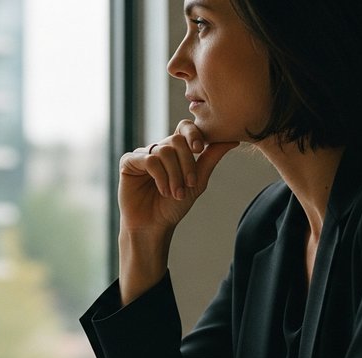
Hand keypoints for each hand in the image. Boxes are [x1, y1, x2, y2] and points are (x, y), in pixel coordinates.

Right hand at [116, 120, 237, 303]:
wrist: (155, 226)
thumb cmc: (174, 206)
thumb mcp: (198, 181)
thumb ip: (211, 158)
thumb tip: (232, 140)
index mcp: (174, 150)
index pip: (185, 127)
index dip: (193, 134)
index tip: (199, 150)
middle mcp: (157, 149)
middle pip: (176, 140)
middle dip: (187, 164)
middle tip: (189, 185)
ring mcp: (142, 154)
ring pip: (163, 151)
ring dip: (174, 175)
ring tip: (176, 194)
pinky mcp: (128, 162)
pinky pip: (148, 159)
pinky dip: (160, 177)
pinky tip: (163, 191)